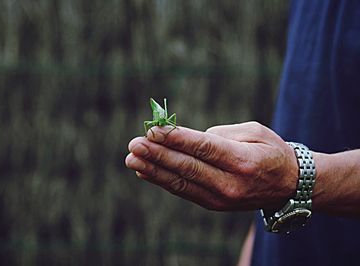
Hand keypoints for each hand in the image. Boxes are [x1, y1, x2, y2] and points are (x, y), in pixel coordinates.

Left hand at [125, 121, 298, 210]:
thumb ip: (220, 135)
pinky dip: (163, 181)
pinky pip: (184, 191)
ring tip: (132, 159)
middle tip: (134, 145)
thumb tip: (188, 140)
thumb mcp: (255, 132)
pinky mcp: (213, 204)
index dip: (177, 139)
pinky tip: (145, 172)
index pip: (204, 149)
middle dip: (158, 155)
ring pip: (181, 183)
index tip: (153, 130)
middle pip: (188, 167)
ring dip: (154, 170)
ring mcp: (220, 198)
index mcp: (243, 161)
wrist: (288, 186)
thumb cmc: (271, 151)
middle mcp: (230, 183)